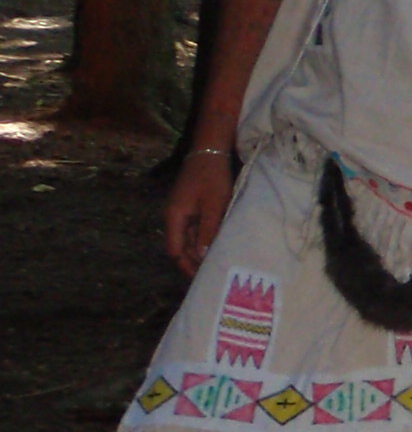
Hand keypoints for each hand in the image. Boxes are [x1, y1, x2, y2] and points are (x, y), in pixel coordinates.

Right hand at [167, 150, 234, 274]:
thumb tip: (203, 256)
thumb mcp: (214, 206)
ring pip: (189, 238)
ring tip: (216, 264)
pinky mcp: (192, 207)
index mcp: (174, 218)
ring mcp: (183, 212)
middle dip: (194, 261)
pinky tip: (217, 245)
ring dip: (200, 250)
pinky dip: (204, 238)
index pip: (176, 251)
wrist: (209, 153)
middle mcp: (175, 217)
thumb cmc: (212, 178)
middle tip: (212, 274)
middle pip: (182, 247)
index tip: (201, 278)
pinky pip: (196, 228)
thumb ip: (208, 231)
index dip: (187, 265)